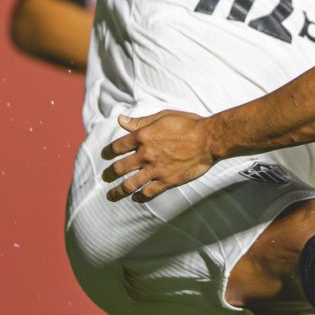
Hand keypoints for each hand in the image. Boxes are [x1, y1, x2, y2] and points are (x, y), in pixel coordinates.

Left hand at [101, 110, 217, 201]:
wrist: (209, 139)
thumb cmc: (188, 124)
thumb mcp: (163, 117)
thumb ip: (140, 121)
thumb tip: (121, 120)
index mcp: (143, 136)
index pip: (117, 146)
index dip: (109, 151)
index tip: (106, 155)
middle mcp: (145, 154)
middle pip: (119, 168)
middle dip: (109, 173)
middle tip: (106, 177)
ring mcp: (155, 169)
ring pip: (129, 185)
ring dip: (118, 191)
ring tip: (112, 195)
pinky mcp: (167, 181)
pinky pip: (148, 193)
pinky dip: (140, 197)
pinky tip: (137, 198)